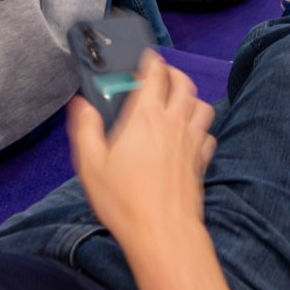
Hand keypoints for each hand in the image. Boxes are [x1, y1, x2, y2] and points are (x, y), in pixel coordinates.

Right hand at [68, 54, 215, 248]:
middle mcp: (173, 122)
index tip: (146, 58)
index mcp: (145, 117)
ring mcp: (192, 141)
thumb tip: (81, 105)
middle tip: (162, 74)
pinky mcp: (202, 161)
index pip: (154, 75)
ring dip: (190, 97)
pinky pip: (208, 134)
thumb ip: (85, 129)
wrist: (163, 232)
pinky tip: (189, 135)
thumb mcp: (91, 164)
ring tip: (177, 100)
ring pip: (201, 105)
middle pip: (184, 83)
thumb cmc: (125, 200)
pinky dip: (201, 128)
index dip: (151, 62)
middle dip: (173, 73)